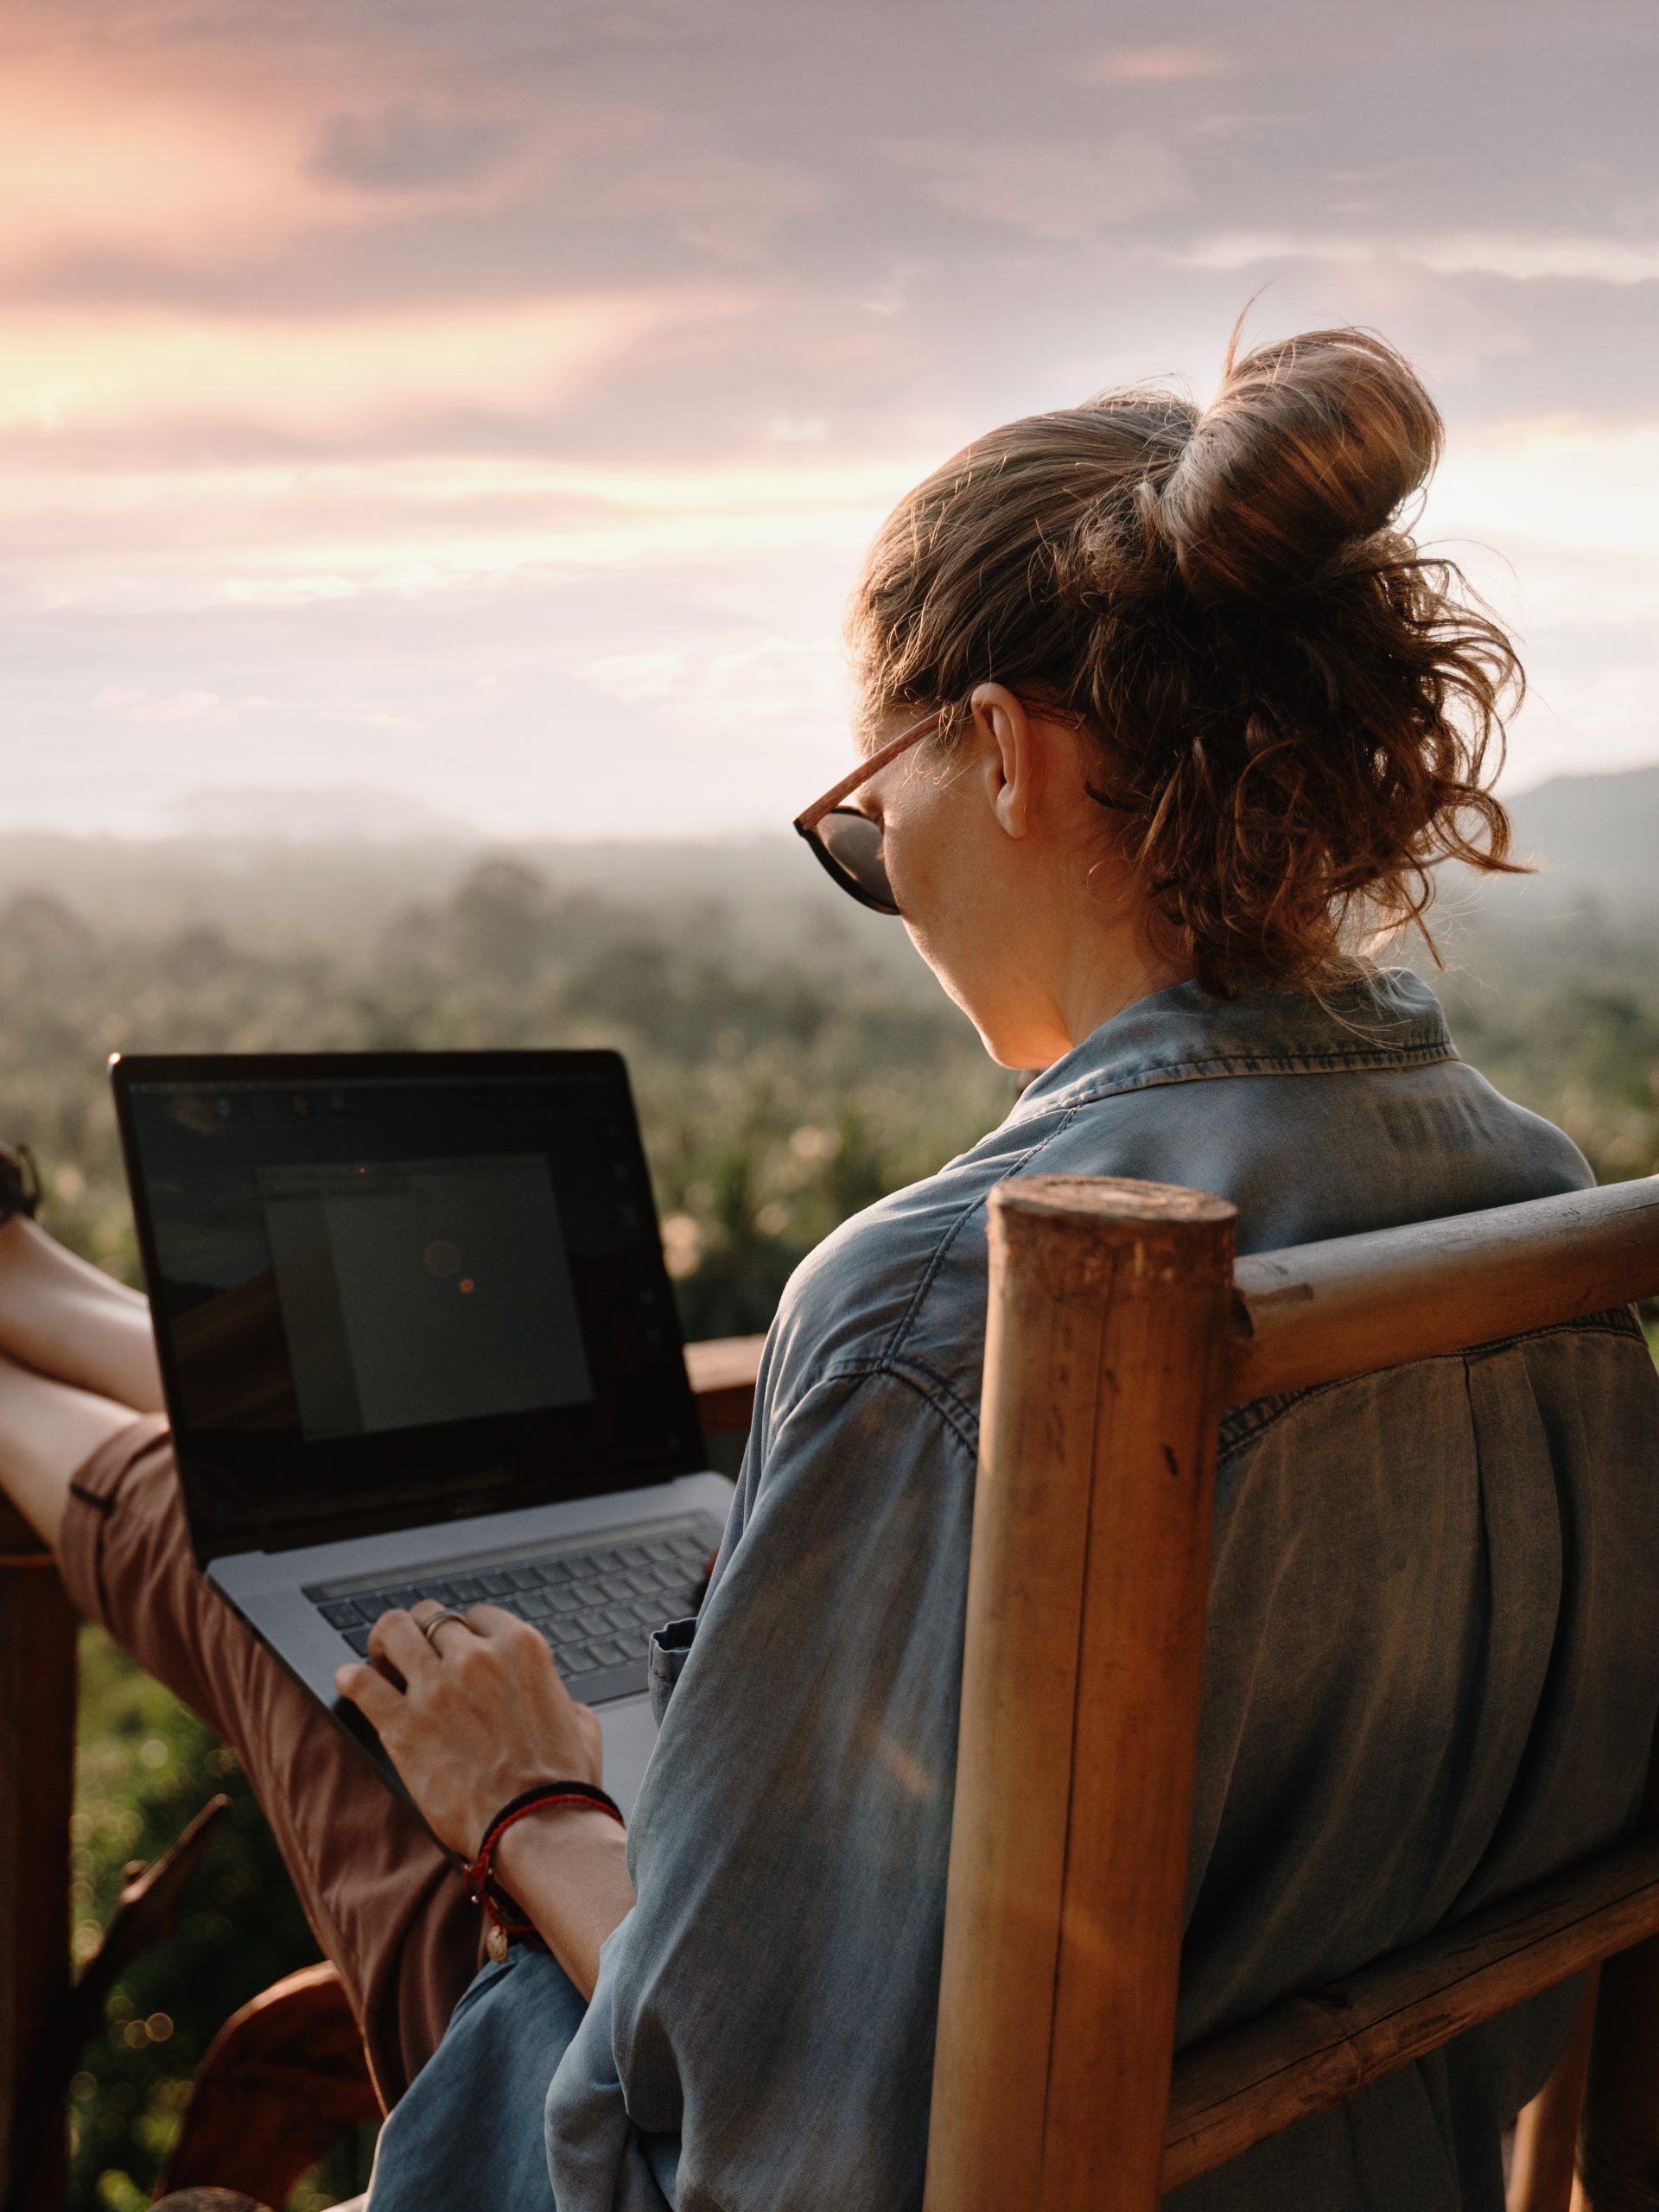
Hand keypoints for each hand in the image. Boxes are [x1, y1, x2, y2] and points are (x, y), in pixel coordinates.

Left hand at [336, 1600, 603, 1859]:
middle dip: (422, 1631)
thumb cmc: (562, 1781)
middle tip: (415, 1651)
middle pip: (432, 1617)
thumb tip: (546, 1699)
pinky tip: (351, 1681)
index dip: (465, 1632)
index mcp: (521, 1648)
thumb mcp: (578, 1720)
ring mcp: (436, 1686)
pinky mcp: (403, 1724)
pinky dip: (352, 1678)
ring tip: (381, 1658)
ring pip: (393, 1631)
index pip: (477, 1616)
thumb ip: (554, 1694)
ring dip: (385, 1642)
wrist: (537, 1825)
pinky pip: (361, 1682)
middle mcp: (476, 1657)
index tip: (456, 1649)